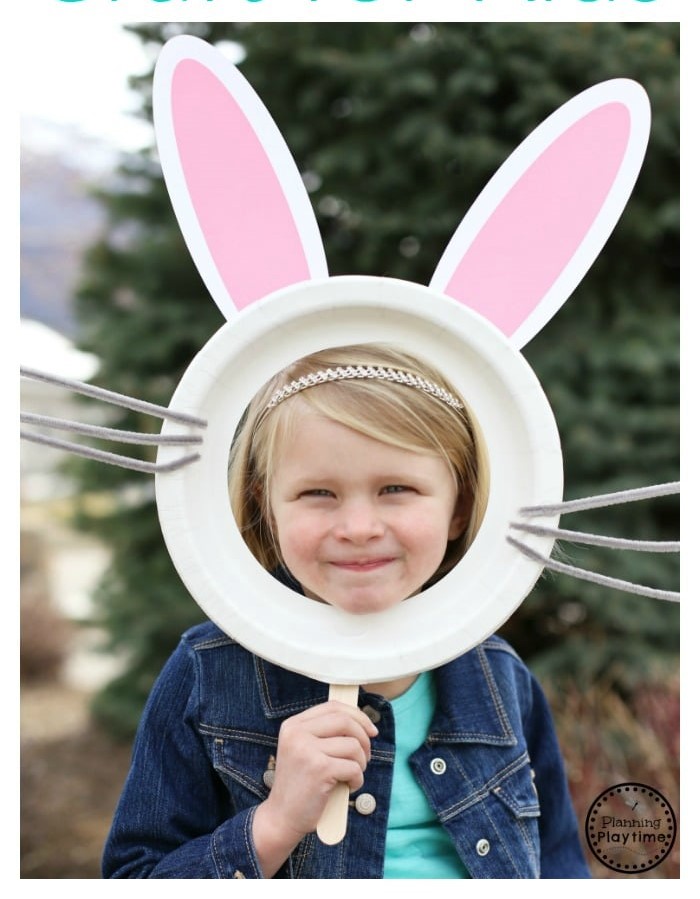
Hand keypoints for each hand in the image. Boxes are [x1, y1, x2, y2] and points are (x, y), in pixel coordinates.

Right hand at [252, 701, 377, 875]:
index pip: (332, 707)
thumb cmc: (300, 785)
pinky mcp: (319, 769)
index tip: (370, 729)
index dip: (357, 715)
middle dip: (364, 737)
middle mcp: (297, 733)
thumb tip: (362, 721)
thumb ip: (324, 733)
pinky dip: (358, 779)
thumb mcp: (303, 750)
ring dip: (361, 763)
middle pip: (345, 721)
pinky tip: (349, 786)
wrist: (282, 817)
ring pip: (353, 745)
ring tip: (352, 775)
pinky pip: (353, 767)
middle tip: (366, 756)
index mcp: (293, 725)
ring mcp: (306, 750)